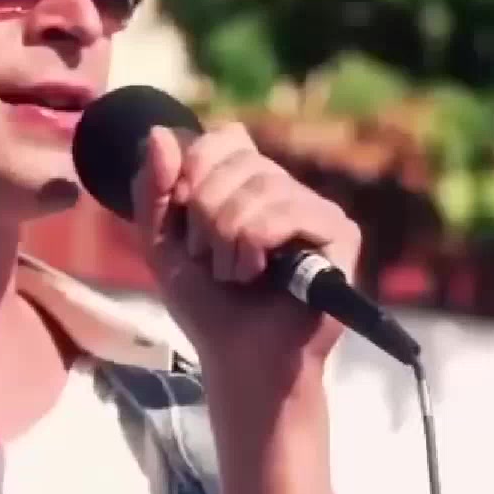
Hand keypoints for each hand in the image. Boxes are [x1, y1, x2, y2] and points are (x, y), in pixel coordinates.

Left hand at [130, 123, 361, 385]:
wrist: (239, 360)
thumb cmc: (208, 308)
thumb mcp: (161, 244)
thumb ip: (153, 190)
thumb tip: (159, 133)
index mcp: (249, 184)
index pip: (223, 138)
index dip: (193, 175)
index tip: (188, 227)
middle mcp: (286, 189)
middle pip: (235, 161)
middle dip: (206, 217)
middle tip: (213, 261)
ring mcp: (316, 209)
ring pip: (259, 187)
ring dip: (228, 240)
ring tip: (236, 275)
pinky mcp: (341, 234)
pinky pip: (286, 212)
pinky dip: (255, 246)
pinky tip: (259, 274)